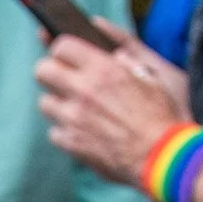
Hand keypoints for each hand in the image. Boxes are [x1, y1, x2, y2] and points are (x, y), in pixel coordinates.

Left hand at [35, 26, 186, 184]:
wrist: (160, 155)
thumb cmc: (160, 115)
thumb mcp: (150, 77)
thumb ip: (127, 61)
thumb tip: (113, 54)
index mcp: (103, 68)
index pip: (62, 45)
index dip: (61, 48)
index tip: (66, 54)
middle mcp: (83, 90)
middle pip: (42, 70)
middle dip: (50, 71)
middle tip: (61, 78)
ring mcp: (73, 118)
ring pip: (44, 102)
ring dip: (57, 102)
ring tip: (75, 107)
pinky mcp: (70, 143)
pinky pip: (54, 132)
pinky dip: (64, 131)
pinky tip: (81, 131)